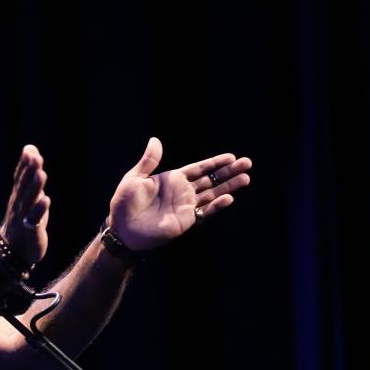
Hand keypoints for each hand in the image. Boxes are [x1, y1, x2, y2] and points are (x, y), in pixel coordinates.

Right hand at [0, 144, 50, 264]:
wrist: (12, 251)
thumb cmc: (23, 220)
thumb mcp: (27, 195)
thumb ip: (29, 174)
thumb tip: (31, 149)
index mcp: (18, 196)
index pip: (19, 177)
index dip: (24, 164)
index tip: (29, 150)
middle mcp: (18, 204)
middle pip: (24, 186)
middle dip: (29, 171)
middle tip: (35, 157)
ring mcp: (23, 217)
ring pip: (28, 200)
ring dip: (34, 187)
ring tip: (41, 174)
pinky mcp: (31, 230)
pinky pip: (34, 219)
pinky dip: (39, 209)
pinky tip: (45, 200)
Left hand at [108, 137, 251, 250]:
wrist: (122, 230)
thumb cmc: (124, 204)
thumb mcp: (134, 179)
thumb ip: (148, 161)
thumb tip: (155, 140)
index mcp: (172, 179)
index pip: (199, 169)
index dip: (214, 163)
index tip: (231, 157)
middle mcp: (182, 191)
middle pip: (210, 180)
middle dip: (228, 172)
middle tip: (247, 164)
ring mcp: (185, 206)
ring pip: (212, 194)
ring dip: (228, 187)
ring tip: (246, 178)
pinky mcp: (185, 220)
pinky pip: (205, 212)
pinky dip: (216, 206)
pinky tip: (229, 198)